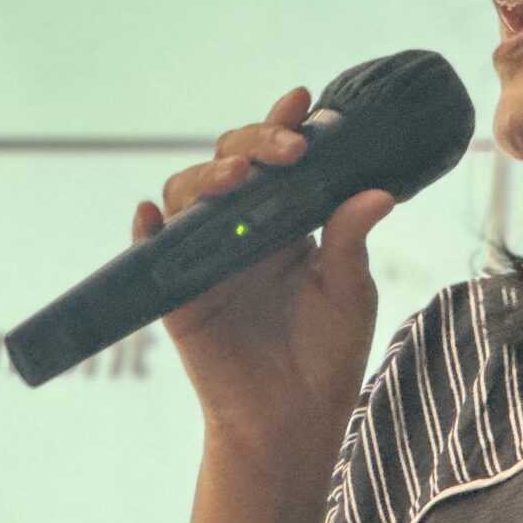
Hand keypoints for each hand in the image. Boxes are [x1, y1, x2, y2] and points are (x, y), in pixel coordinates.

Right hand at [138, 86, 396, 464]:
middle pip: (228, 161)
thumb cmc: (326, 355)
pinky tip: (150, 215)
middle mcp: (240, 228)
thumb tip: (377, 192)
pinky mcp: (176, 294)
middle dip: (251, 142)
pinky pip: (149, 253)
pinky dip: (145, 229)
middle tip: (286, 147)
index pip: (277, 159)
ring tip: (233, 178)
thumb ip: (350, 241)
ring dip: (203, 177)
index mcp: (285, 220)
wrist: (294, 421)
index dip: (283, 123)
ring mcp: (204, 257)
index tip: (304, 100)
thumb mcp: (349, 292)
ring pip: (185, 195)